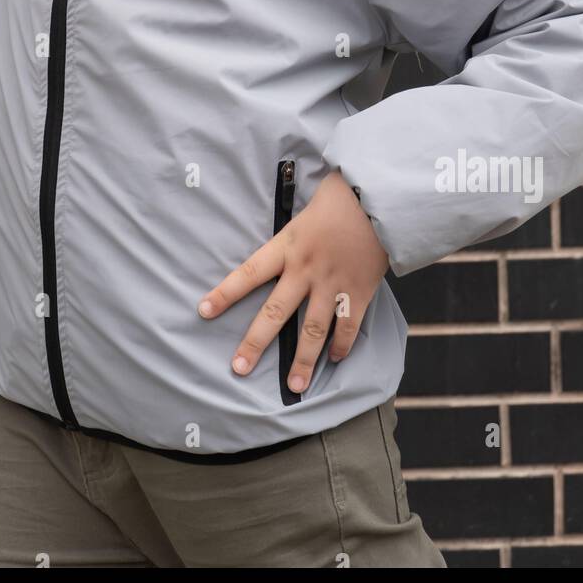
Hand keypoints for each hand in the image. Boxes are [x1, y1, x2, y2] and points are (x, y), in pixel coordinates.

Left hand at [197, 169, 389, 393]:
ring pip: (313, 331)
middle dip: (255, 343)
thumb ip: (291, 235)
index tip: (203, 311)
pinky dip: (343, 346)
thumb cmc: (341, 196)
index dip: (225, 293)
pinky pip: (348, 326)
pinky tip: (336, 360)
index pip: (248, 272)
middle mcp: (305, 269)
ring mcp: (332, 283)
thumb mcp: (303, 212)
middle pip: (275, 313)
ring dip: (302, 361)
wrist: (379, 198)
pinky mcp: (359, 291)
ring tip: (294, 386)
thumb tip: (282, 248)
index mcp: (287, 246)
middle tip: (238, 369)